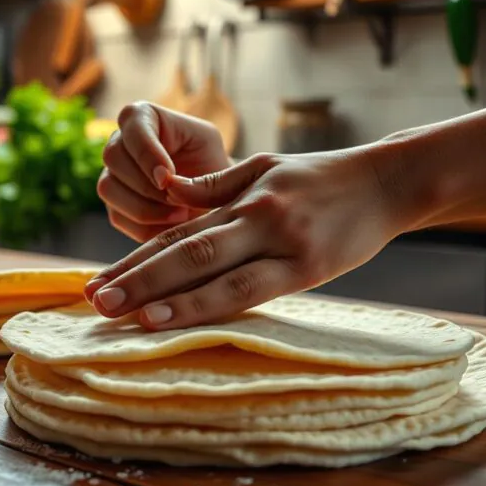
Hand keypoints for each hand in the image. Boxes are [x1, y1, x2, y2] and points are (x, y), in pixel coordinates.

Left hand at [85, 149, 409, 328]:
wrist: (390, 181)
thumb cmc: (323, 177)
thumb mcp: (266, 166)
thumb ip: (215, 186)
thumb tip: (169, 192)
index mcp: (241, 199)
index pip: (177, 234)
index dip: (134, 259)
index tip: (97, 280)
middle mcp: (255, 221)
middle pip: (186, 254)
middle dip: (138, 280)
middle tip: (95, 301)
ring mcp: (283, 246)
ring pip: (217, 276)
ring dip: (169, 300)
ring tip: (127, 318)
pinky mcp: (309, 269)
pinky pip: (253, 292)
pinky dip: (213, 306)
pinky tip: (183, 319)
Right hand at [98, 102, 229, 242]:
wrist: (212, 195)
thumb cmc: (211, 163)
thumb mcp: (209, 147)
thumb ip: (180, 152)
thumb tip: (163, 184)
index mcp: (142, 117)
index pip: (131, 125)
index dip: (146, 154)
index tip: (167, 178)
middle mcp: (119, 143)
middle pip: (113, 157)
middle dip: (147, 185)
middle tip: (179, 200)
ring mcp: (111, 174)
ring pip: (108, 188)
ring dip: (145, 208)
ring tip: (179, 214)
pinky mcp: (113, 205)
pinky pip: (117, 217)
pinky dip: (146, 226)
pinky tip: (170, 224)